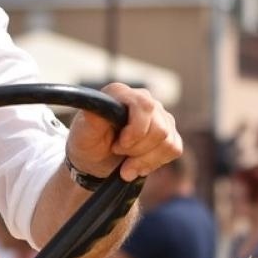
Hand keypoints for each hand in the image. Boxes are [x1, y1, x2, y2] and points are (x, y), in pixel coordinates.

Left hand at [66, 83, 181, 182]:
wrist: (96, 161)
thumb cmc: (88, 144)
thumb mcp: (83, 134)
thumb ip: (91, 120)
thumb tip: (97, 107)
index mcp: (121, 93)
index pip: (144, 105)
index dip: (136, 131)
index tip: (119, 146)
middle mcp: (143, 99)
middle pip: (159, 128)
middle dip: (137, 150)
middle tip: (117, 153)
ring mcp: (159, 115)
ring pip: (167, 141)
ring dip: (144, 159)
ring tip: (125, 164)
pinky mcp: (169, 131)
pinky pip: (174, 149)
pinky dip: (155, 162)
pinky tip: (138, 164)